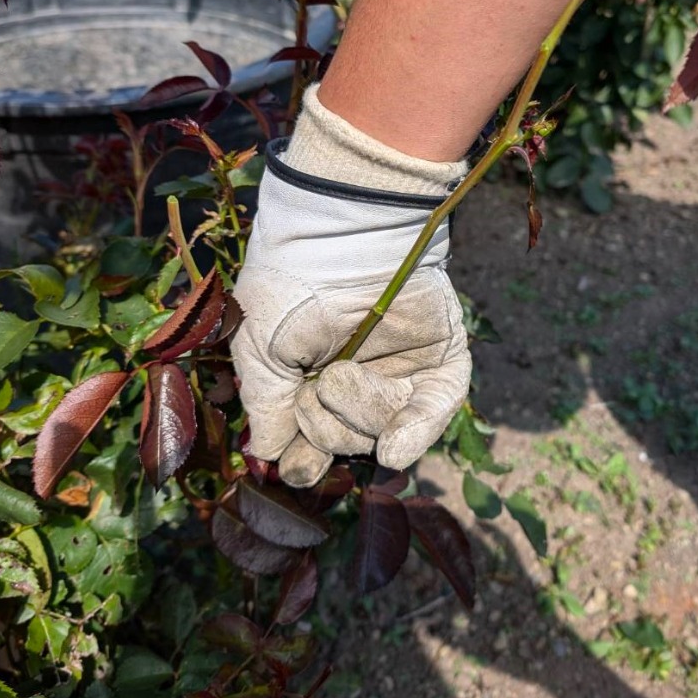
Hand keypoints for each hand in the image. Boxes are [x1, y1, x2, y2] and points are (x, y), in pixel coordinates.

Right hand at [230, 86, 471, 486]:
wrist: (340, 232)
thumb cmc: (290, 285)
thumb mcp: (260, 351)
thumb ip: (268, 409)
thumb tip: (267, 459)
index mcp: (311, 380)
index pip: (312, 444)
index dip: (304, 462)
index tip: (296, 465)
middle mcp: (358, 382)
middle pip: (348, 445)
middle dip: (326, 430)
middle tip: (317, 388)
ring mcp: (399, 372)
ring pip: (385, 432)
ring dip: (360, 418)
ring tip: (340, 376)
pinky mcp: (438, 357)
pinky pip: (437, 409)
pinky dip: (418, 432)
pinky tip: (393, 449)